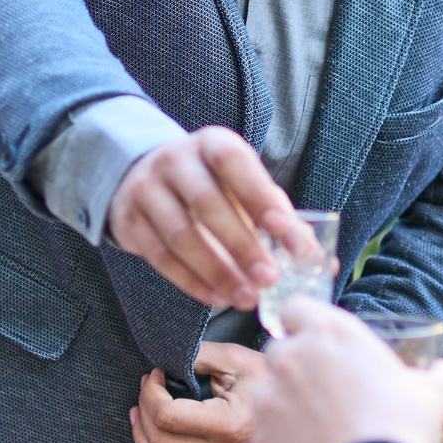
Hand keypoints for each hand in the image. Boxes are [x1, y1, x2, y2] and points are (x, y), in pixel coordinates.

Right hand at [107, 127, 293, 308]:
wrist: (147, 178)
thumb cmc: (212, 185)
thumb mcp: (243, 186)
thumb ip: (277, 216)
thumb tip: (313, 259)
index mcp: (211, 144)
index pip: (232, 160)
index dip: (257, 193)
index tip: (282, 229)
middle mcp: (175, 161)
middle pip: (206, 202)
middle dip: (240, 244)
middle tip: (268, 277)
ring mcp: (146, 190)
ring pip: (180, 235)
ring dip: (216, 271)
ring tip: (246, 298)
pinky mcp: (130, 222)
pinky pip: (161, 257)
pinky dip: (191, 282)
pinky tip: (217, 298)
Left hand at [131, 343, 265, 442]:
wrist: (304, 415)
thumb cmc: (272, 384)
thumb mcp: (240, 360)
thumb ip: (202, 355)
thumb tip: (168, 358)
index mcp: (229, 424)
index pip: (167, 415)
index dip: (150, 393)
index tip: (155, 375)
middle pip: (160, 441)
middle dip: (144, 411)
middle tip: (147, 390)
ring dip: (143, 440)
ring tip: (141, 416)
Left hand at [249, 304, 442, 442]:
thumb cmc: (402, 427)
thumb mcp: (435, 394)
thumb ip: (441, 375)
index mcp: (329, 333)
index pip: (296, 307)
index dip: (306, 322)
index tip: (320, 341)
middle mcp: (290, 358)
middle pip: (280, 350)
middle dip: (297, 366)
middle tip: (327, 390)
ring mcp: (269, 398)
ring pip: (270, 392)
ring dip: (288, 404)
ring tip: (321, 428)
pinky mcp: (260, 437)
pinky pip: (267, 433)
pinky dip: (283, 441)